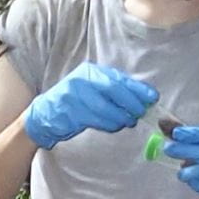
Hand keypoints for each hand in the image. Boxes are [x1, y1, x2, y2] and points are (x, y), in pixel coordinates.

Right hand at [23, 62, 156, 148]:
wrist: (46, 114)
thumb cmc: (75, 102)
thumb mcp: (94, 90)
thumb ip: (114, 91)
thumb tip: (142, 98)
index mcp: (91, 72)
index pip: (119, 78)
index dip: (137, 88)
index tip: (152, 97)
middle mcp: (83, 79)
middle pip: (114, 89)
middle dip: (131, 103)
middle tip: (141, 113)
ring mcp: (75, 95)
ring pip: (106, 107)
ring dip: (121, 117)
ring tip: (128, 121)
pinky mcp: (71, 111)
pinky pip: (96, 119)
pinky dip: (109, 124)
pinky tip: (114, 126)